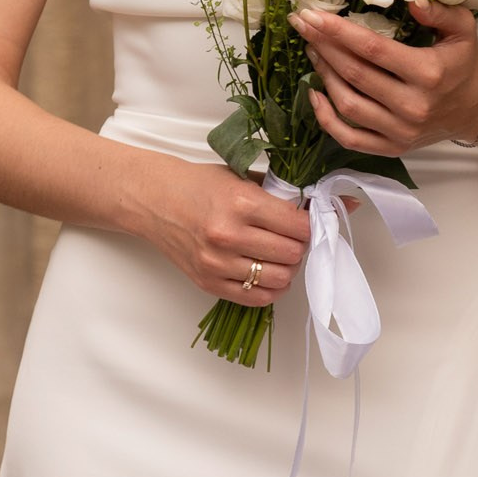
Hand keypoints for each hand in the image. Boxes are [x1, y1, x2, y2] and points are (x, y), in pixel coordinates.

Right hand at [124, 154, 311, 307]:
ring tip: (278, 255)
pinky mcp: (208, 283)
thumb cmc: (197, 186)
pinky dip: (269, 288)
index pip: (298, 226)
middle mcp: (229, 236)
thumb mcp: (240, 178)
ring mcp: (217, 263)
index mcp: (240, 203)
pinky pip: (256, 298)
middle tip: (292, 237)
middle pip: (292, 254)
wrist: (154, 200)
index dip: (308, 224)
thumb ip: (278, 195)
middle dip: (299, 245)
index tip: (305, 222)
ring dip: (286, 268)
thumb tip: (323, 206)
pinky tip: (266, 272)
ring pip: (279, 279)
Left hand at [294, 0, 477, 155]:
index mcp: (428, 73)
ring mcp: (401, 131)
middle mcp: (412, 106)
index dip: (337, 31)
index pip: (372, 49)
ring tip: (313, 50)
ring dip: (324, 75)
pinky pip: (349, 138)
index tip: (311, 15)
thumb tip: (412, 0)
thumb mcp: (462, 29)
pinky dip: (326, 118)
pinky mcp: (393, 148)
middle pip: (354, 74)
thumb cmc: (464, 63)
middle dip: (323, 46)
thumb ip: (439, 12)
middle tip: (303, 26)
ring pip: (348, 104)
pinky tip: (314, 93)